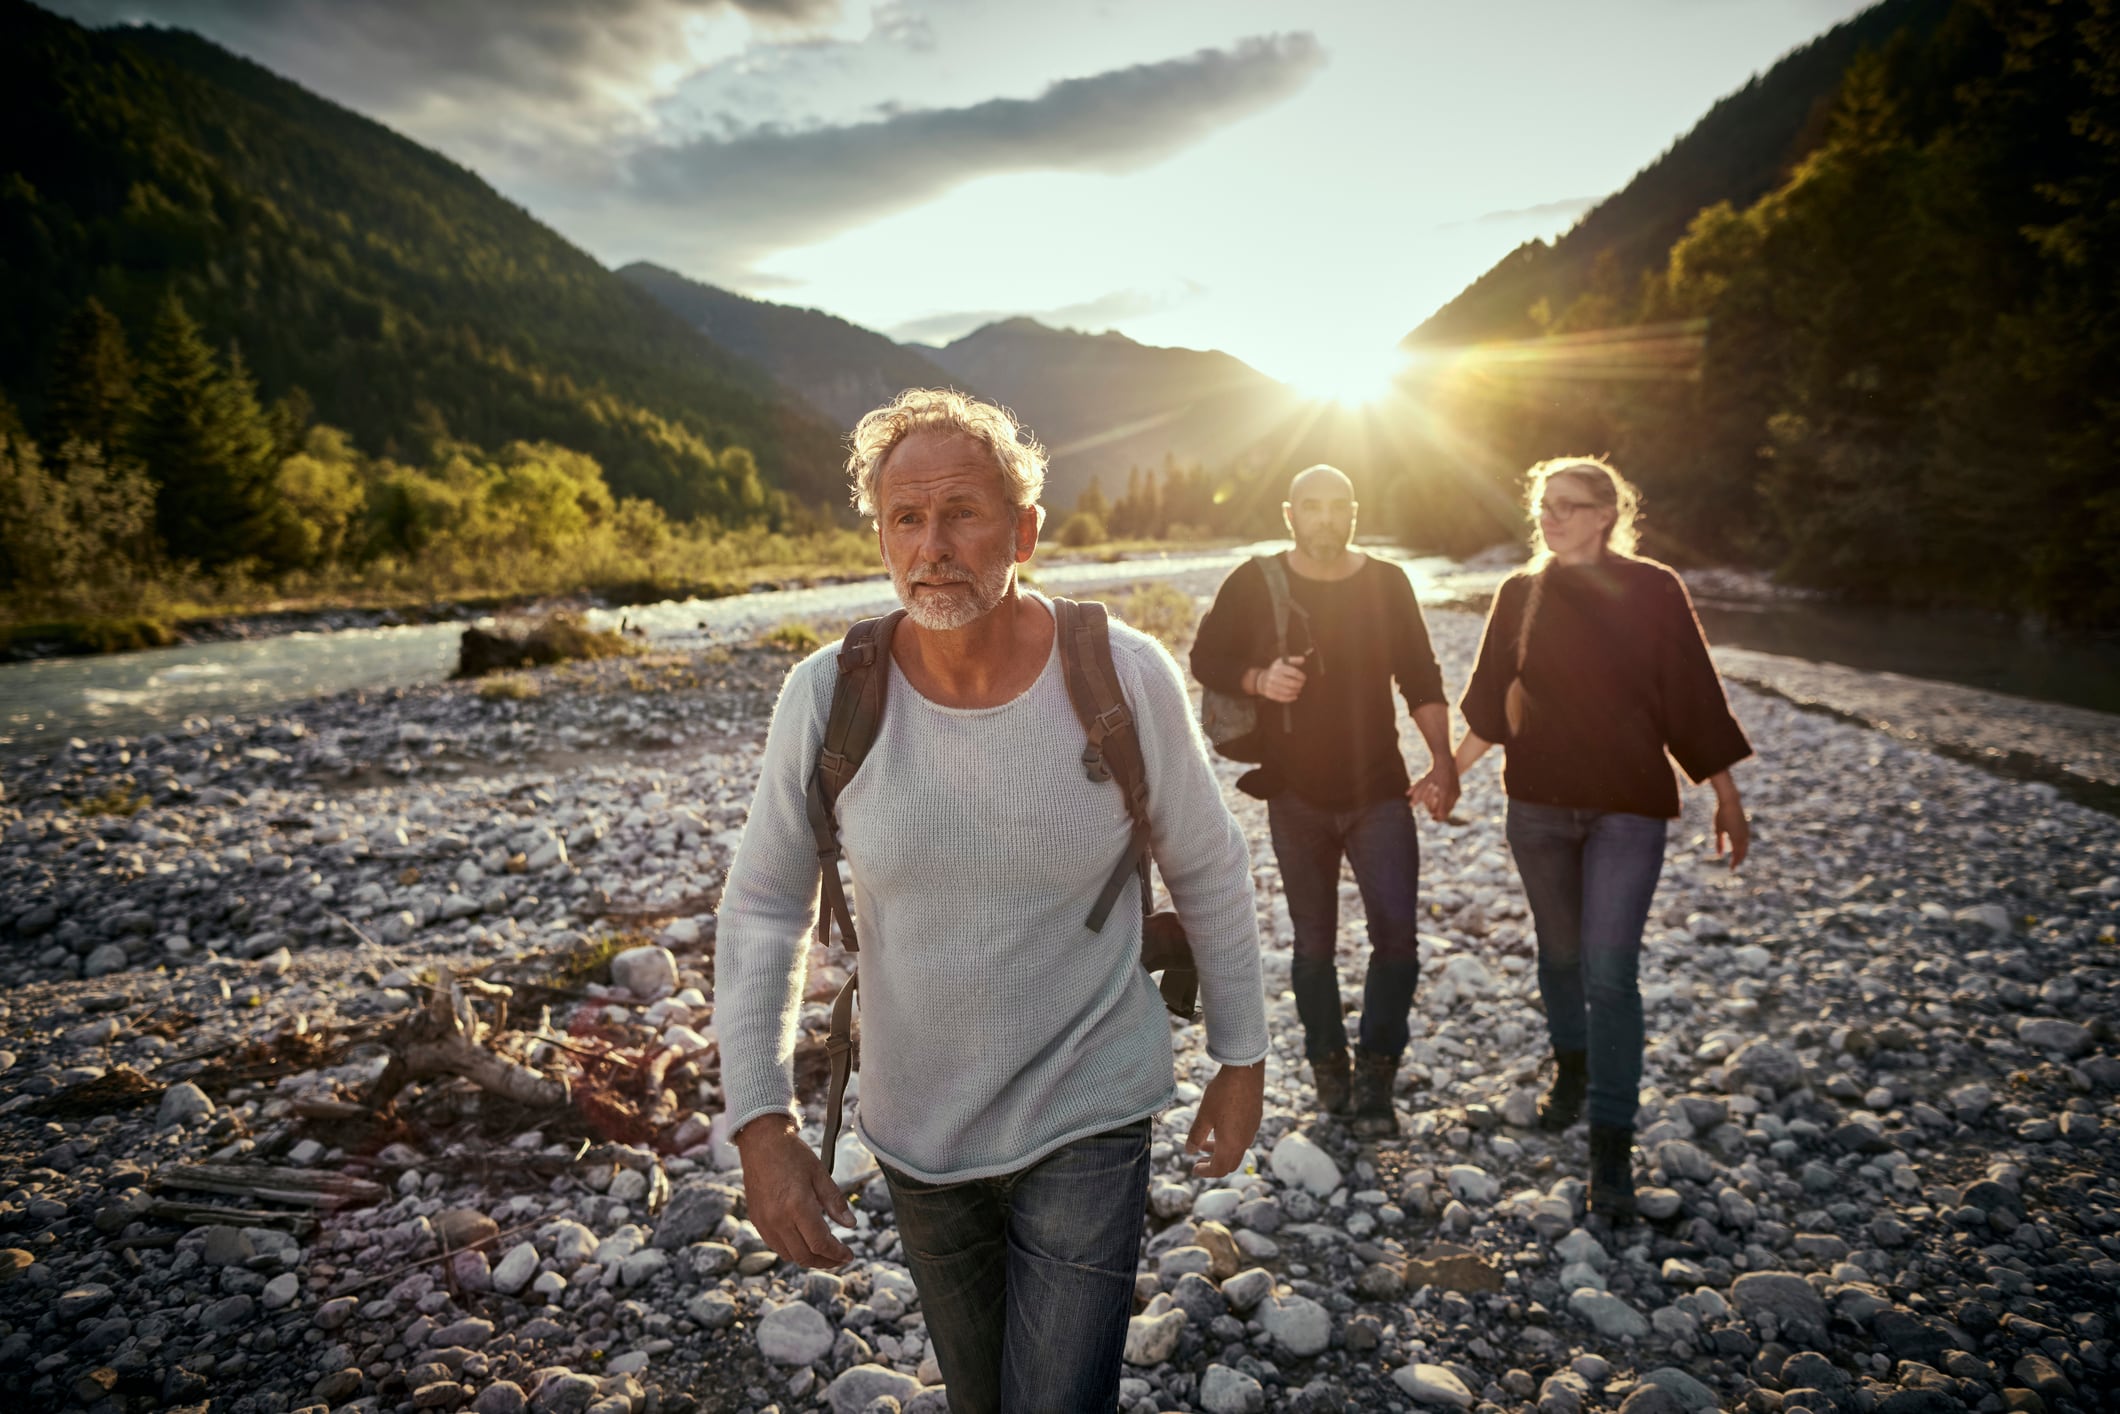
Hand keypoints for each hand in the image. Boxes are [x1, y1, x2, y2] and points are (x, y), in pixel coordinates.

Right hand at [735, 1115, 853, 1268]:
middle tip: (839, 1258)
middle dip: (826, 1262)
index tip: (849, 1256)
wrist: (761, 1142)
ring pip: (789, 1256)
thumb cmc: (793, 1155)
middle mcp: (778, 1219)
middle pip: (805, 1256)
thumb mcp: (820, 1174)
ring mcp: (765, 1223)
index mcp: (797, 1206)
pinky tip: (804, 1243)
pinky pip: (776, 1246)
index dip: (837, 1254)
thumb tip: (851, 1225)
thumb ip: (835, 1202)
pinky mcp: (757, 1221)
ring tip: (824, 1253)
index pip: (820, 1244)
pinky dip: (792, 1251)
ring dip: (809, 1259)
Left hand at [1185, 1061, 1262, 1178]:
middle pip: (1230, 1164)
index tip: (1194, 1169)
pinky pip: (1242, 1139)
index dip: (1205, 1172)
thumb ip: (1196, 1136)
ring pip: (1236, 1150)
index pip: (1219, 1169)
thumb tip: (1189, 1151)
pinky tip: (1219, 1128)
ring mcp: (1251, 1131)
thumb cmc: (1222, 1094)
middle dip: (1213, 1165)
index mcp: (1231, 1144)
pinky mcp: (1254, 1120)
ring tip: (1205, 1144)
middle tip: (1199, 1162)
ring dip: (1220, 1151)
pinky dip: (1229, 1141)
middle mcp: (1244, 1141)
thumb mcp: (1204, 1116)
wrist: (1245, 1073)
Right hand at [1252, 656, 1306, 703]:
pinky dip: (1290, 698)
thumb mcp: (1282, 662)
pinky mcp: (1270, 694)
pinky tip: (1295, 696)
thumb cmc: (1275, 670)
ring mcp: (1271, 686)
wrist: (1261, 679)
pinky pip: (1282, 698)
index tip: (1304, 678)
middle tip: (1302, 684)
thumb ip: (1293, 660)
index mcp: (1278, 668)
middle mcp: (1274, 677)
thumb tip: (1303, 659)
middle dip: (1300, 685)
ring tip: (1298, 690)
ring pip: (1288, 691)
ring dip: (1296, 691)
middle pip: (1292, 683)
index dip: (1301, 676)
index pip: (1294, 672)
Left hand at [1409, 763, 1458, 820]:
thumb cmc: (1433, 772)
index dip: (1437, 817)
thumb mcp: (1423, 782)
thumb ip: (1417, 794)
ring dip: (1445, 811)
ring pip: (1451, 807)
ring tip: (1437, 812)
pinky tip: (1442, 805)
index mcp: (1444, 793)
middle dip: (1440, 815)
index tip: (1432, 818)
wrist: (1446, 762)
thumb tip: (1410, 805)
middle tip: (1434, 817)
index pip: (1442, 811)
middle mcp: (1452, 794)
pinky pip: (1453, 802)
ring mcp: (1456, 793)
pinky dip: (1448, 805)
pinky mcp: (1458, 791)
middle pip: (1447, 811)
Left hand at [1714, 793, 1748, 869]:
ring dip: (1741, 853)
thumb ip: (1719, 843)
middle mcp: (1744, 836)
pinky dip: (1743, 846)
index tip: (1731, 869)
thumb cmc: (1722, 815)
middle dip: (1738, 859)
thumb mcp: (1718, 830)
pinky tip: (1738, 847)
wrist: (1731, 801)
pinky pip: (1746, 840)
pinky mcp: (1746, 827)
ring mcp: (1746, 831)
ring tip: (1736, 858)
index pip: (1737, 855)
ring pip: (1745, 846)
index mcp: (1736, 838)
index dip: (1734, 863)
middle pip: (1743, 852)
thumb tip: (1720, 855)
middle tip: (1733, 866)